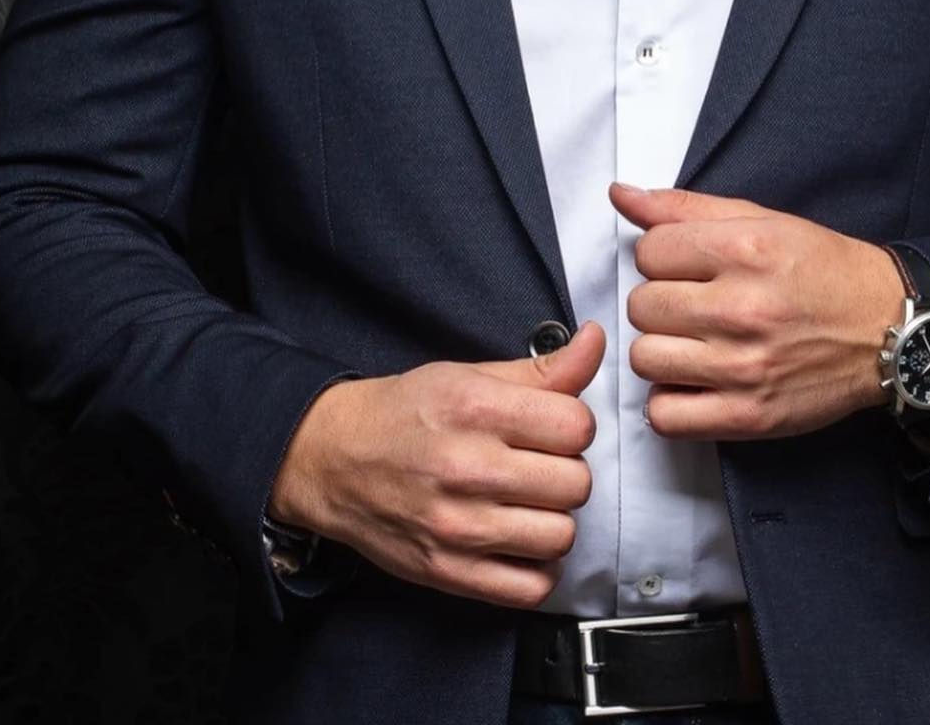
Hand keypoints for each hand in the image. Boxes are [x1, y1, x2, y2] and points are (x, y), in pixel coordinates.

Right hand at [267, 320, 604, 608]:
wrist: (333, 460)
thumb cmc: (405, 413)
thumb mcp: (469, 375)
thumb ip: (542, 369)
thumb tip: (597, 341)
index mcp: (475, 409)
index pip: (576, 426)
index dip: (574, 426)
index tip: (552, 428)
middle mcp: (467, 468)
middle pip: (575, 483)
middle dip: (565, 471)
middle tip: (538, 465)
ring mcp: (457, 527)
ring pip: (560, 536)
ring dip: (553, 519)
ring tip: (527, 502)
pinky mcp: (449, 572)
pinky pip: (530, 587)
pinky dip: (537, 568)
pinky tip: (519, 541)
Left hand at [610, 183, 906, 440]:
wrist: (889, 329)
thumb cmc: (823, 270)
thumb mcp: (762, 221)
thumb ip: (685, 208)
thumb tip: (621, 195)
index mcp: (746, 250)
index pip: (649, 251)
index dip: (663, 257)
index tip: (687, 266)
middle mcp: (742, 308)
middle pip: (642, 306)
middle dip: (661, 302)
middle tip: (694, 304)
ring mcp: (744, 367)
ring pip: (645, 359)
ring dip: (662, 350)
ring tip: (694, 342)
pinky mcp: (748, 416)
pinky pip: (666, 416)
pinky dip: (671, 400)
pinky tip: (695, 381)